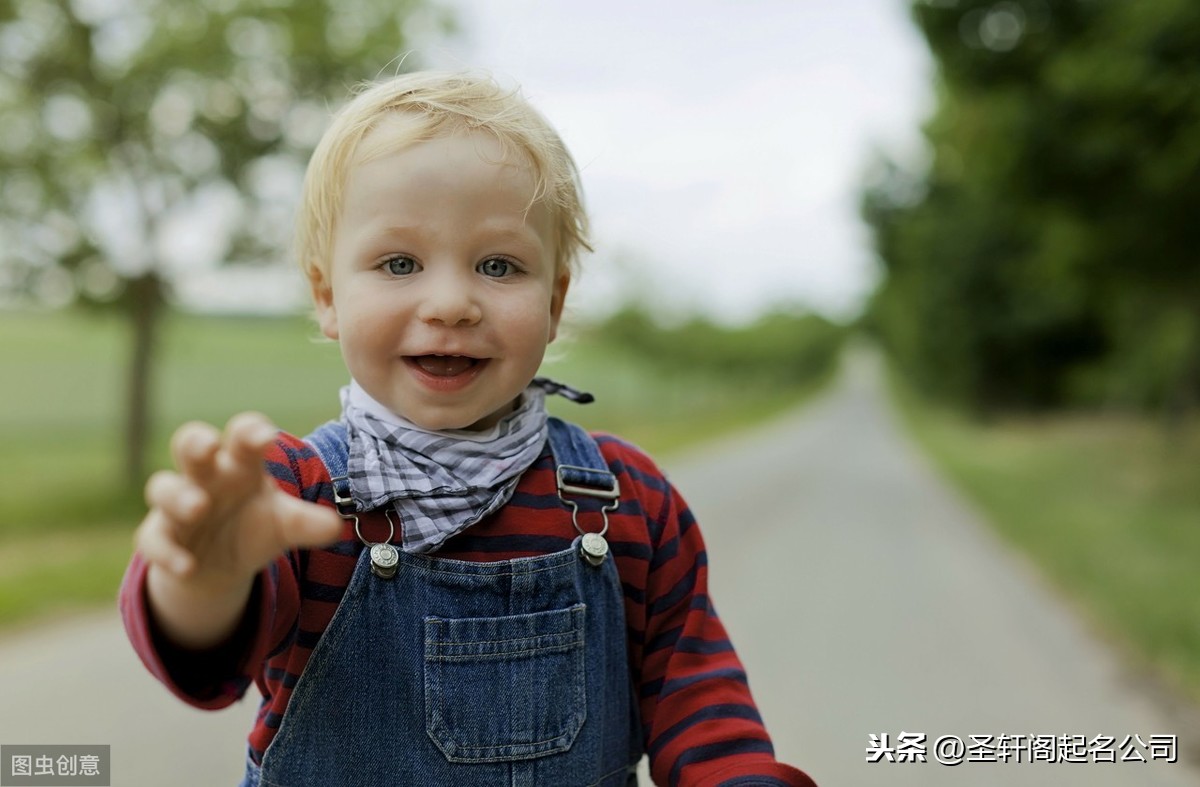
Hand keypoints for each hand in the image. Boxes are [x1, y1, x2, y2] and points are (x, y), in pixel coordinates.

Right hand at [134, 413, 342, 645]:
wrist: (220, 562)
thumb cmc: (256, 524)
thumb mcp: (285, 524)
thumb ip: (306, 523)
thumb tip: (335, 528)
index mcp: (240, 463)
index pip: (242, 435)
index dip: (250, 431)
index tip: (265, 436)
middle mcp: (205, 476)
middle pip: (189, 443)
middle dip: (196, 442)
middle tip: (208, 447)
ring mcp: (177, 503)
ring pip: (163, 487)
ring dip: (179, 496)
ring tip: (198, 507)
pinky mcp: (160, 535)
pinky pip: (153, 539)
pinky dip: (167, 553)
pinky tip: (187, 567)